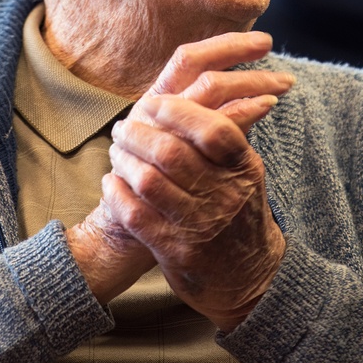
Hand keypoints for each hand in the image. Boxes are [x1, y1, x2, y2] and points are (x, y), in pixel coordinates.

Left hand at [100, 32, 293, 330]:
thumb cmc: (240, 212)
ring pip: (149, 181)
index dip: (178, 111)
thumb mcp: (247, 171)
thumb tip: (209, 83)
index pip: (212, 129)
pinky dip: (117, 193)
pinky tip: (112, 182)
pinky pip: (135, 215)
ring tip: (117, 153)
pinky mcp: (175, 252)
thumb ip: (227, 133)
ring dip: (124, 160)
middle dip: (139, 133)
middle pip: (172, 152)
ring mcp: (199, 226)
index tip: (153, 102)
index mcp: (244, 169)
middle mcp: (224, 197)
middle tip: (123, 127)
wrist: (250, 279)